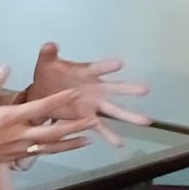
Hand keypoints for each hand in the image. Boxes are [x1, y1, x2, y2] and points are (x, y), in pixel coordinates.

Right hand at [0, 68, 96, 189]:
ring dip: (70, 142)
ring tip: (90, 137)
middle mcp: (15, 136)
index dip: (60, 99)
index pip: (40, 107)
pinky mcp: (10, 159)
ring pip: (49, 147)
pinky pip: (38, 154)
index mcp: (6, 118)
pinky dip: (55, 150)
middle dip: (75, 126)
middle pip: (53, 131)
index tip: (77, 92)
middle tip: (95, 120)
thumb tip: (6, 67)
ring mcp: (14, 149)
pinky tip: (65, 147)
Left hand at [24, 42, 151, 145]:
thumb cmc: (49, 75)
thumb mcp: (46, 63)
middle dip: (129, 89)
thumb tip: (49, 45)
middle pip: (114, 89)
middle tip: (145, 89)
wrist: (42, 93)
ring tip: (146, 121)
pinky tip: (119, 143)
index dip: (107, 66)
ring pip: (114, 110)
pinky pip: (101, 128)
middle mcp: (95, 88)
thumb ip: (48, 54)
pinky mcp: (88, 118)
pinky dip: (109, 135)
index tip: (120, 63)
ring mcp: (94, 105)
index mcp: (87, 72)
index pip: (98, 68)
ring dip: (129, 116)